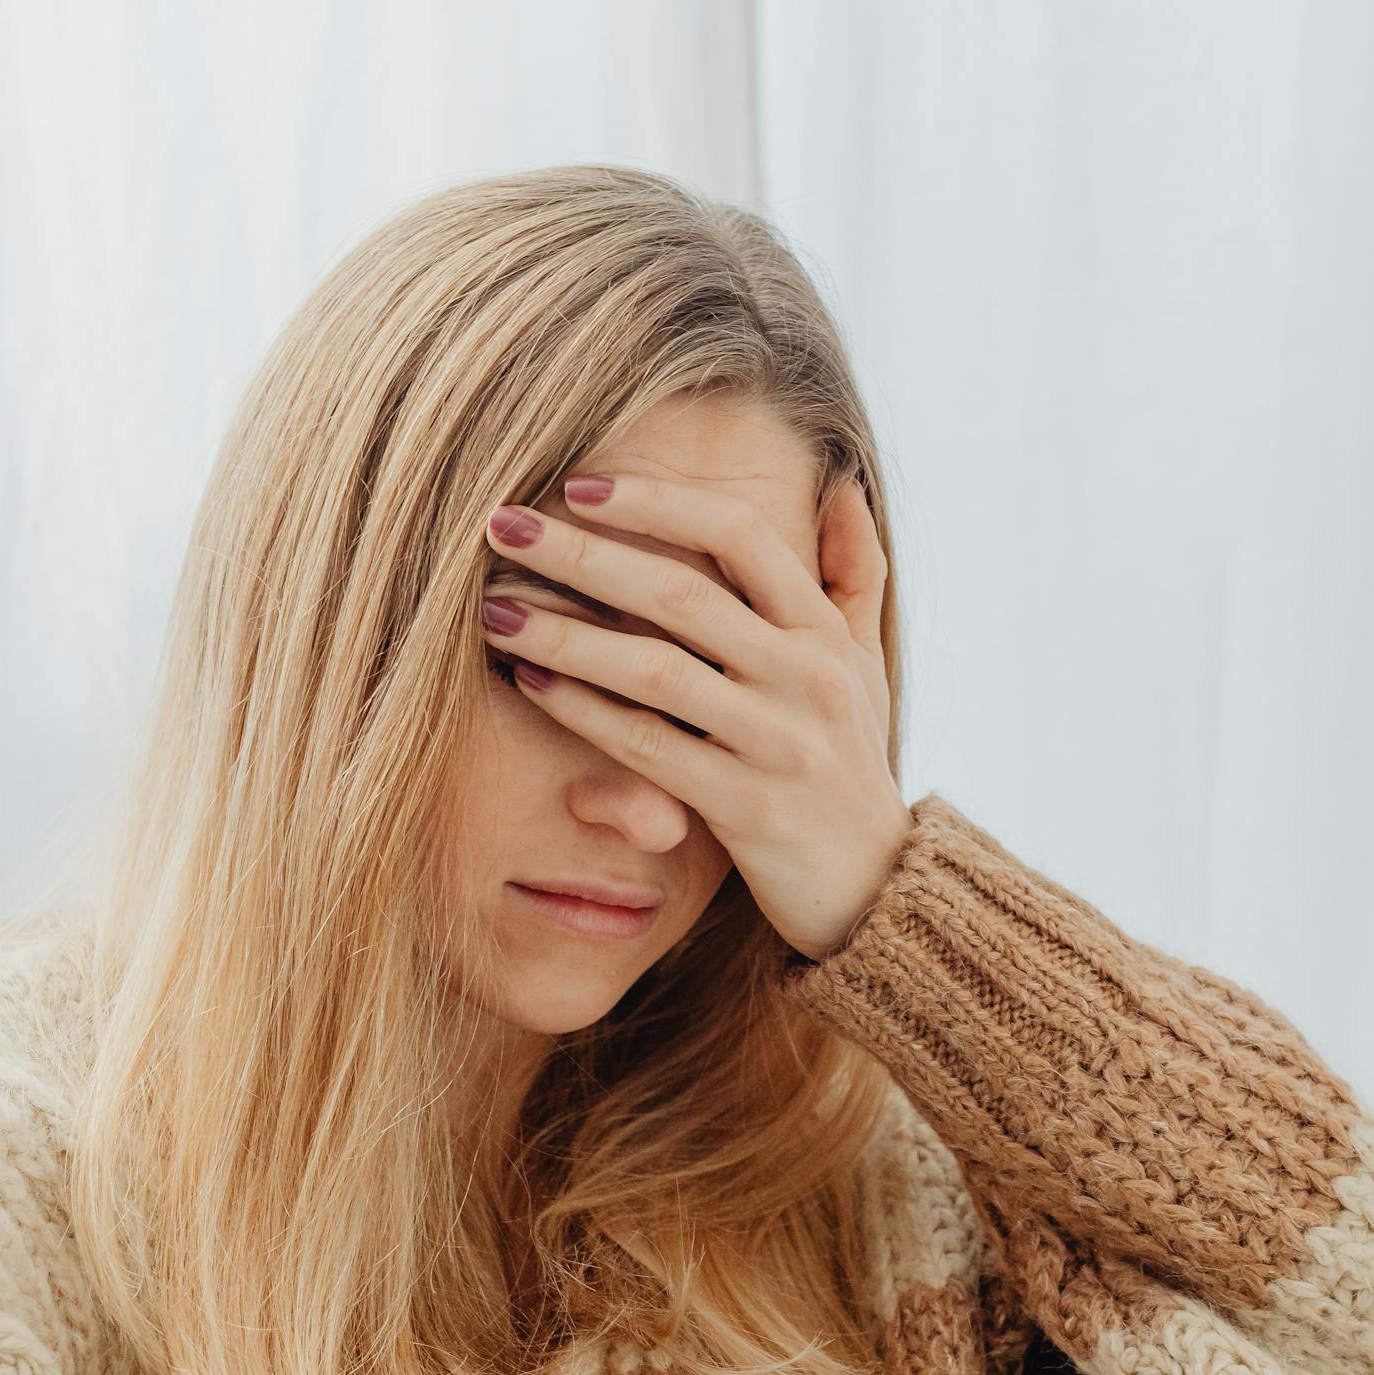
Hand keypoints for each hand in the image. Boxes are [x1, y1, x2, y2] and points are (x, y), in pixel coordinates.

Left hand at [480, 472, 914, 959]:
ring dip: (564, 634)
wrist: (880, 889)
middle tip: (500, 524)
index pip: (740, 535)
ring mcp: (776, 743)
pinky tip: (528, 683)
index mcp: (823, 633)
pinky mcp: (745, 807)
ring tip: (493, 608)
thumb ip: (856, 576)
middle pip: (680, 593)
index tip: (578, 485)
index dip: (656, 502)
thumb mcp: (869, 667)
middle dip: (582, 553)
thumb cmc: (856, 766)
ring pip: (653, 670)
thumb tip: (841, 487)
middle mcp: (805, 677)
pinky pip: (647, 747)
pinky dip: (582, 711)